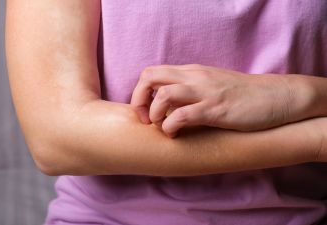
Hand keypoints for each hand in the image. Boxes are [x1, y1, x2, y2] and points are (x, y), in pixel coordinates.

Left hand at [130, 64, 295, 136]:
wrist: (276, 96)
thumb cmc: (242, 95)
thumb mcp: (211, 87)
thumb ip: (190, 91)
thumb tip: (168, 107)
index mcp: (192, 72)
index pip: (152, 72)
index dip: (140, 92)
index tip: (146, 112)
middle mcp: (194, 77)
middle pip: (149, 76)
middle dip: (138, 100)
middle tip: (146, 120)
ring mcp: (205, 92)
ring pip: (163, 95)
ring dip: (154, 114)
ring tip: (161, 128)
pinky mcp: (216, 109)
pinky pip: (182, 115)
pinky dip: (171, 127)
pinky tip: (176, 135)